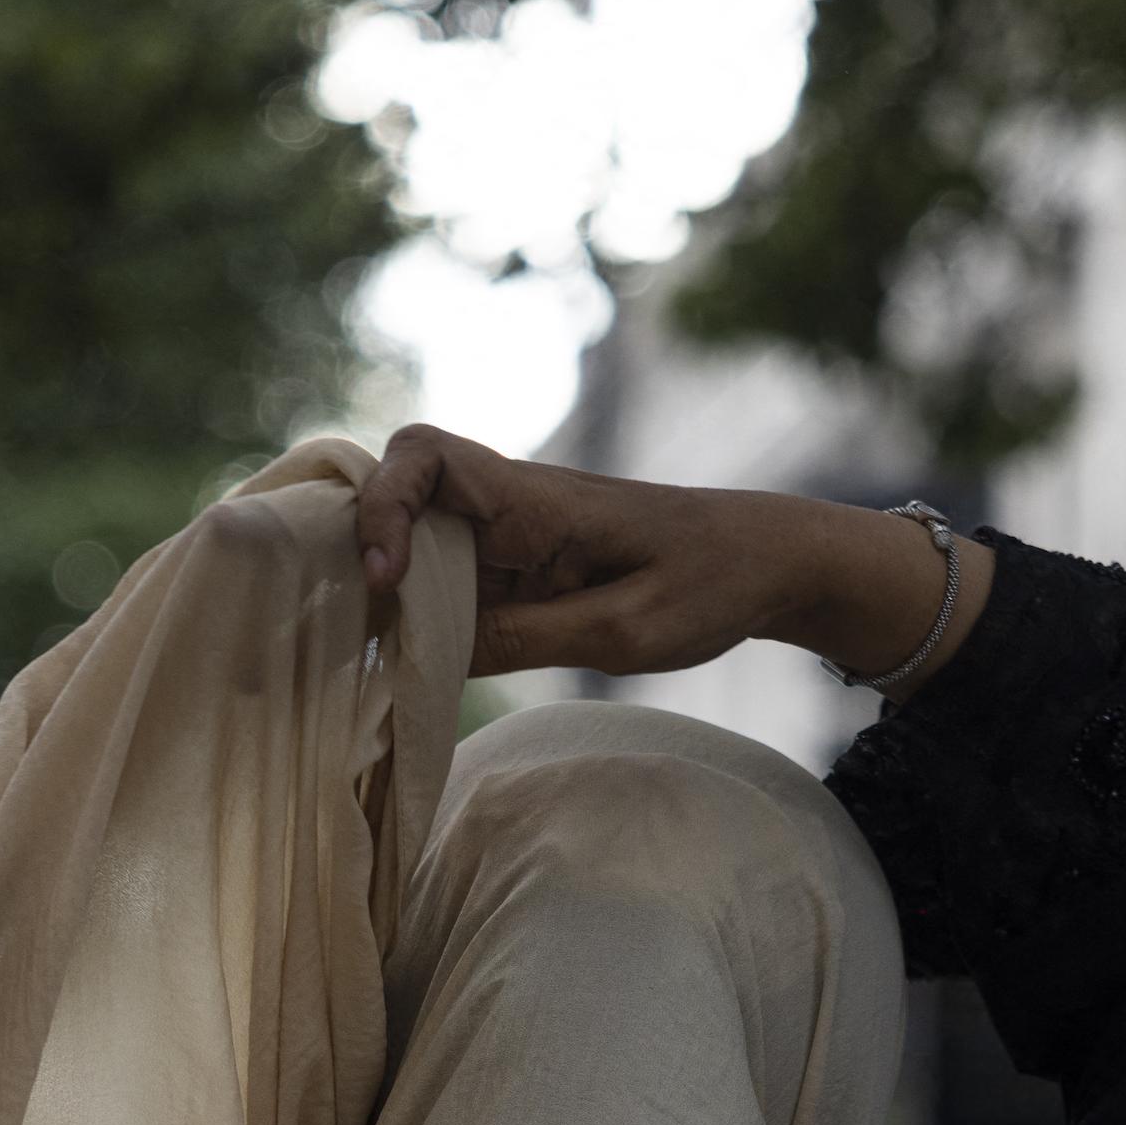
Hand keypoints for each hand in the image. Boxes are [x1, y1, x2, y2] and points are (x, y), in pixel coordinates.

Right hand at [354, 424, 987, 692]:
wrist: (767, 561)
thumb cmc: (711, 583)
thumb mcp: (626, 629)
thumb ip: (531, 636)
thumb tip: (431, 649)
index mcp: (536, 500)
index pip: (425, 457)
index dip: (384, 506)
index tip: (388, 581)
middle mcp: (508, 508)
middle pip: (397, 497)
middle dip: (358, 551)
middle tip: (359, 625)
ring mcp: (508, 540)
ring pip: (413, 544)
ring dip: (385, 593)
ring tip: (375, 656)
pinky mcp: (515, 574)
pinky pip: (447, 583)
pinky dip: (420, 619)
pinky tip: (416, 667)